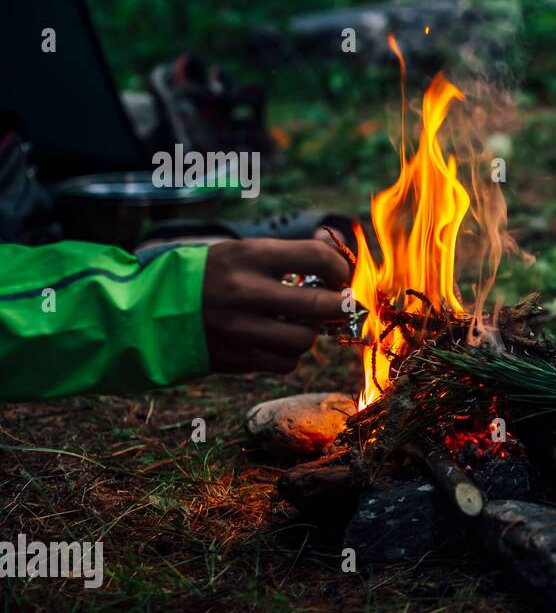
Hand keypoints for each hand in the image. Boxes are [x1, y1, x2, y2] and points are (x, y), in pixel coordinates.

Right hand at [201, 239, 349, 373]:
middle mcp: (246, 292)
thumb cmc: (215, 275)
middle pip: (321, 305)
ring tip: (299, 321)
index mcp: (250, 256)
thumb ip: (293, 253)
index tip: (338, 276)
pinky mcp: (237, 357)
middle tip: (339, 304)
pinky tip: (277, 339)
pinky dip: (290, 353)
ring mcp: (241, 328)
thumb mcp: (246, 251)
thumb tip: (344, 249)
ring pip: (305, 339)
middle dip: (341, 306)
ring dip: (311, 332)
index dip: (339, 268)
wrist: (156, 309)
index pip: (317, 257)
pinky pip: (287, 363)